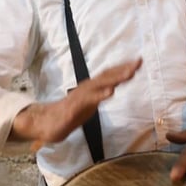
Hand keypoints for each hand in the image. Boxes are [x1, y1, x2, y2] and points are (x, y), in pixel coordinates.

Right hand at [10, 60, 140, 145]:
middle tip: (138, 62)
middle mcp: (87, 88)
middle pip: (107, 76)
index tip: (138, 61)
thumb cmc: (69, 114)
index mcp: (91, 88)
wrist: (46, 123)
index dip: (123, 68)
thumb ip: (98, 96)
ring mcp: (80, 97)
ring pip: (100, 85)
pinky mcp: (74, 108)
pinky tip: (110, 92)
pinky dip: (100, 95)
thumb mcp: (89, 104)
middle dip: (123, 69)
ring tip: (129, 73)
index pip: (109, 75)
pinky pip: (88, 100)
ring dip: (115, 78)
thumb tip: (111, 89)